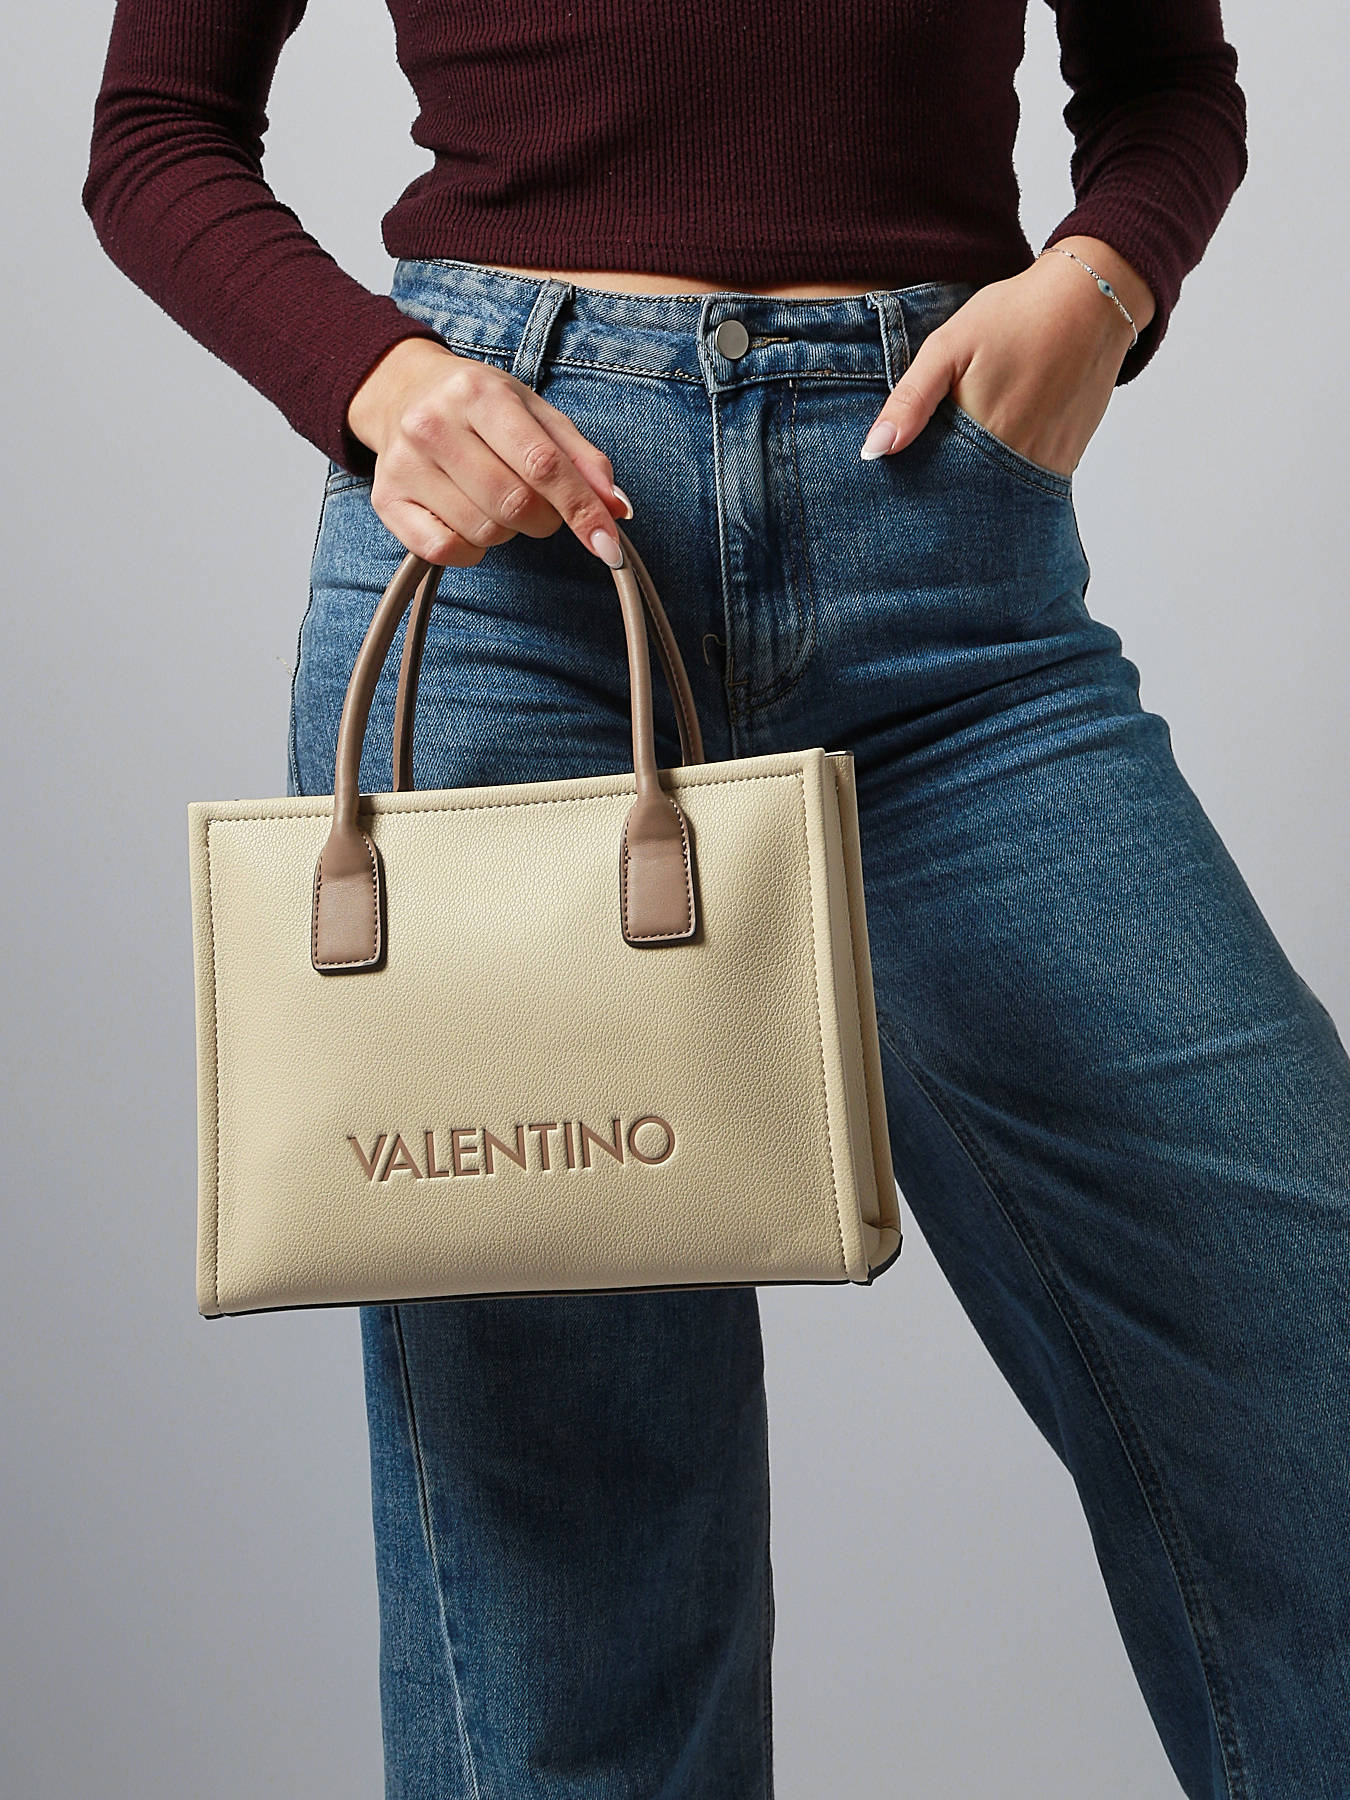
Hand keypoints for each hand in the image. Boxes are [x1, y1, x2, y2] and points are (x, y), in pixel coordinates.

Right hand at [345, 336, 633, 567]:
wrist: (402, 390)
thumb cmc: (478, 406)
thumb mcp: (535, 412)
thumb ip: (581, 458)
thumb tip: (616, 507)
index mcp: (479, 394)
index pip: (542, 464)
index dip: (582, 510)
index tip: (608, 545)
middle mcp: (434, 425)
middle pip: (514, 505)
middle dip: (544, 518)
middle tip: (539, 503)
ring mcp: (405, 464)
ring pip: (484, 532)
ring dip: (507, 531)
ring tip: (496, 500)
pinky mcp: (387, 500)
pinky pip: (445, 551)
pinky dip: (471, 549)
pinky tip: (469, 520)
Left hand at [859, 237, 1156, 478]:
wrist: (1091, 300)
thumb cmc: (1013, 316)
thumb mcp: (949, 346)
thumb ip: (910, 400)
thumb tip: (874, 452)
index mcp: (977, 436)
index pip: (931, 486)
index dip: (912, 488)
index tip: (896, 487)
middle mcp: (1013, 461)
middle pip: (964, 500)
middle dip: (942, 499)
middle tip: (923, 493)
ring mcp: (1043, 466)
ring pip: (996, 500)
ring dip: (975, 495)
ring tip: (960, 473)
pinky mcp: (1065, 462)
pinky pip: (1026, 490)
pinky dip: (1005, 485)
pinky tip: (992, 463)